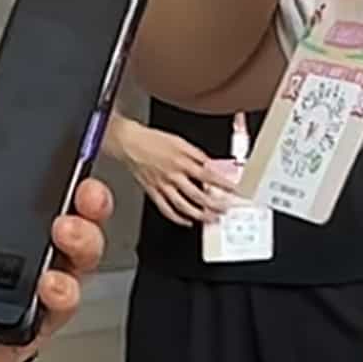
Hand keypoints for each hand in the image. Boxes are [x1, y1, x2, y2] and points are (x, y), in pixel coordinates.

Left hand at [0, 94, 110, 361]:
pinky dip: (63, 291)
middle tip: (85, 190)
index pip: (35, 186)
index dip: (61, 168)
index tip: (73, 148)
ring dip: (83, 239)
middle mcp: (12, 252)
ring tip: (66, 230)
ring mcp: (27, 289)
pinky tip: (49, 282)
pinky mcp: (33, 326)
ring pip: (77, 257)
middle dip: (89, 200)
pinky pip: (64, 305)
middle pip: (72, 217)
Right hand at [114, 122, 234, 226]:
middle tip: (225, 209)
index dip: (222, 184)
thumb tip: (212, 165)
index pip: (208, 175)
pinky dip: (177, 218)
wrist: (129, 143)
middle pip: (197, 195)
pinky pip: (166, 209)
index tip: (233, 191)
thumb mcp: (180, 141)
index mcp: (182, 161)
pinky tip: (187, 221)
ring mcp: (163, 186)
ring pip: (183, 205)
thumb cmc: (153, 140)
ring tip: (210, 219)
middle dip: (214, 204)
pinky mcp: (153, 192)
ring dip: (198, 214)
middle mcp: (174, 175)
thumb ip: (197, 155)